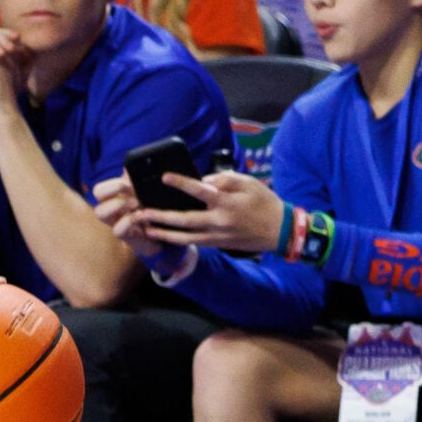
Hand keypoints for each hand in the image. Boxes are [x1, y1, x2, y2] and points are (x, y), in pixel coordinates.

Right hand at [90, 174, 164, 261]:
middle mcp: (110, 209)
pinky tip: (142, 218)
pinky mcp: (124, 236)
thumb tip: (128, 168)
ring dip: (118, 204)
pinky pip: (117, 230)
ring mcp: (115, 223)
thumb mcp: (145, 195)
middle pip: (96, 194)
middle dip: (113, 190)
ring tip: (137, 204)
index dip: (112, 184)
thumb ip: (136, 182)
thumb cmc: (151, 212)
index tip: (129, 185)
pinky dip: (129, 222)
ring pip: (100, 213)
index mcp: (114, 199)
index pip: (100, 188)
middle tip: (131, 191)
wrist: (161, 234)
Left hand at [132, 170, 286, 254]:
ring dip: (163, 233)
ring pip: (185, 237)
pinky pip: (193, 242)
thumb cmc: (264, 202)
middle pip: (185, 220)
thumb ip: (225, 179)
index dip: (181, 183)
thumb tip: (203, 180)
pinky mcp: (217, 244)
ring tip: (145, 228)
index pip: (200, 191)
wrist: (280, 231)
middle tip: (142, 212)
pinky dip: (177, 240)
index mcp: (228, 203)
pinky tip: (162, 235)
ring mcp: (217, 236)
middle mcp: (220, 221)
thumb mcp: (249, 183)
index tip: (165, 177)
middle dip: (162, 217)